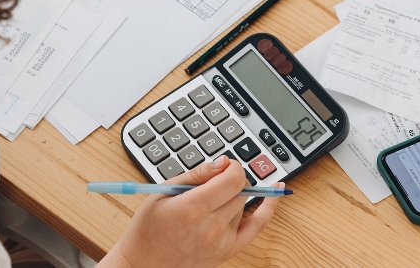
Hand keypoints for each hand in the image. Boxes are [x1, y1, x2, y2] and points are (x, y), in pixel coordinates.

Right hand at [100, 157, 280, 267]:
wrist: (143, 263)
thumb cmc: (148, 229)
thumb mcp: (163, 192)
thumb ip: (196, 175)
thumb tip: (222, 163)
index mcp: (193, 208)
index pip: (233, 179)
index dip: (232, 166)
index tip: (224, 165)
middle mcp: (211, 227)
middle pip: (240, 191)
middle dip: (231, 179)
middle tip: (214, 180)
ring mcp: (222, 241)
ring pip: (244, 206)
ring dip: (234, 196)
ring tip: (212, 200)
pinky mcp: (227, 251)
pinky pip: (257, 227)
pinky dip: (269, 209)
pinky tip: (276, 193)